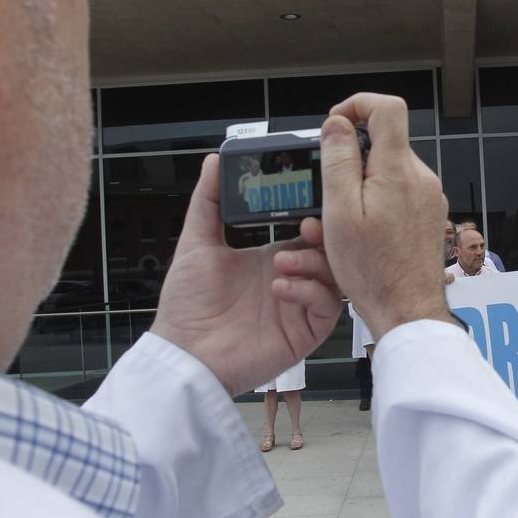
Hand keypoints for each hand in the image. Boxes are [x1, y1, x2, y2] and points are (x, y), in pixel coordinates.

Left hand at [150, 155, 342, 395]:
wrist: (184, 355)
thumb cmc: (187, 307)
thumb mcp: (196, 244)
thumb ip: (207, 201)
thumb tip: (214, 162)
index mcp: (271, 259)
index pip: (306, 230)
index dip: (312, 215)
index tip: (304, 201)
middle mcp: (290, 280)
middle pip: (328, 250)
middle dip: (323, 236)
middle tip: (306, 228)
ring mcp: (299, 306)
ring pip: (334, 276)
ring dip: (313, 263)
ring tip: (283, 263)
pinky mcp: (305, 332)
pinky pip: (327, 307)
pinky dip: (308, 291)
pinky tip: (281, 288)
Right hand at [319, 94, 455, 339]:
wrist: (408, 310)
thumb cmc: (374, 270)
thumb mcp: (340, 212)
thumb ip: (339, 161)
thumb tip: (337, 124)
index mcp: (398, 170)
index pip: (388, 108)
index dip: (358, 105)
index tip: (336, 124)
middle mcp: (421, 178)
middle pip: (385, 142)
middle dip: (352, 158)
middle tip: (330, 190)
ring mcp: (429, 198)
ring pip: (389, 171)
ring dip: (363, 185)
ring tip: (345, 220)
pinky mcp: (428, 216)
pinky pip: (399, 194)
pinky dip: (377, 203)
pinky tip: (365, 232)